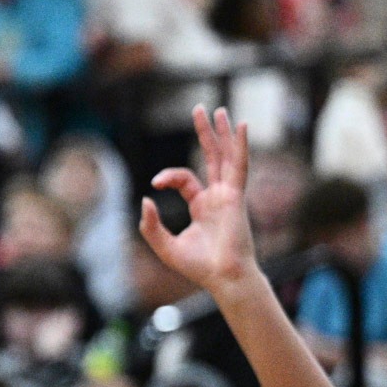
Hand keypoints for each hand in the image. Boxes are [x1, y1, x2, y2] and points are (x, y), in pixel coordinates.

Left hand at [140, 107, 257, 292]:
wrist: (223, 278)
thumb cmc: (199, 267)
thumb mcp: (164, 246)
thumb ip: (151, 225)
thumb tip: (145, 199)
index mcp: (202, 206)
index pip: (185, 178)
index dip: (168, 176)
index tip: (155, 183)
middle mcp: (217, 196)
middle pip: (211, 157)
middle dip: (205, 134)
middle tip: (199, 109)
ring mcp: (228, 195)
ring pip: (225, 156)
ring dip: (222, 133)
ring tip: (217, 110)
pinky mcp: (235, 196)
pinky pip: (239, 165)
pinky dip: (240, 146)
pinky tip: (241, 126)